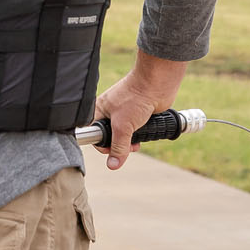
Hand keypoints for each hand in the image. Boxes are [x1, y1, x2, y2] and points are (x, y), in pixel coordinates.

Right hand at [93, 52, 186, 170]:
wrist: (157, 84)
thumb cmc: (135, 97)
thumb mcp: (123, 126)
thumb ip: (118, 147)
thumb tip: (113, 165)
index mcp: (98, 111)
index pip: (93, 134)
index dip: (102, 145)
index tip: (113, 151)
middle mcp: (109, 113)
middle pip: (109, 137)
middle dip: (119, 146)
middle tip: (128, 147)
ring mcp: (123, 114)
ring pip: (123, 136)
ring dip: (130, 142)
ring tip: (137, 143)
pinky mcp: (136, 116)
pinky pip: (134, 132)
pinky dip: (139, 136)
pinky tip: (144, 135)